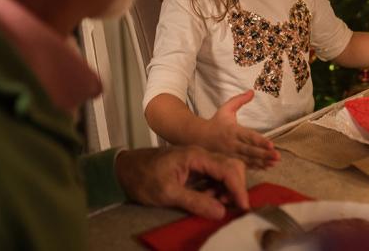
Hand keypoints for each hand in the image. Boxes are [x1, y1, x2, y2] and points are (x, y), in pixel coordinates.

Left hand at [114, 145, 248, 219]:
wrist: (125, 170)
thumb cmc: (143, 177)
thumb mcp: (167, 193)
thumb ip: (195, 201)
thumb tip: (221, 212)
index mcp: (196, 155)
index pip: (227, 168)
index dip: (238, 188)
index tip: (244, 207)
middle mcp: (201, 155)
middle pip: (231, 166)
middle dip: (235, 187)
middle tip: (232, 207)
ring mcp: (198, 161)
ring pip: (224, 172)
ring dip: (227, 189)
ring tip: (218, 205)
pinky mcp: (194, 169)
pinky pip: (214, 177)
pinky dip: (217, 189)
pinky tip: (210, 200)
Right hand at [203, 90, 279, 169]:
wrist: (200, 137)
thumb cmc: (216, 122)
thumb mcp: (226, 108)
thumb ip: (239, 100)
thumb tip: (252, 91)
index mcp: (233, 131)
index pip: (248, 136)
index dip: (260, 141)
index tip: (271, 144)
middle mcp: (232, 144)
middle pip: (250, 151)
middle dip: (264, 154)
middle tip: (277, 156)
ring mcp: (232, 155)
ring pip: (249, 160)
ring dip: (263, 162)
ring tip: (275, 162)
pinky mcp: (231, 160)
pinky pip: (245, 165)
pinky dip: (256, 167)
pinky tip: (267, 166)